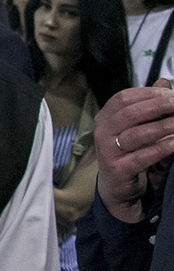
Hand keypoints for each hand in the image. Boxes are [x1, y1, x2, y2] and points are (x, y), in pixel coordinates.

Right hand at [94, 79, 173, 222]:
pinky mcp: (118, 169)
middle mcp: (102, 131)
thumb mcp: (134, 127)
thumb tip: (164, 83)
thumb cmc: (127, 152)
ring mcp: (108, 150)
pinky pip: (143, 156)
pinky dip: (161, 148)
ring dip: (163, 127)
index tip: (170, 93)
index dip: (148, 93)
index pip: (124, 98)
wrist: (116, 187)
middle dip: (158, 106)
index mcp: (105, 117)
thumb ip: (147, 106)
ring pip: (137, 134)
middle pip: (129, 113)